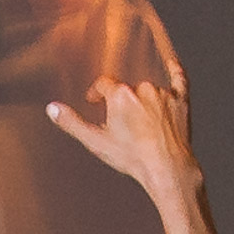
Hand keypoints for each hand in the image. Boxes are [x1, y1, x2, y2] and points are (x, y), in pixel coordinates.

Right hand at [46, 63, 196, 203]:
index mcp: (120, 94)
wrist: (167, 169)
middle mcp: (142, 88)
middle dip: (122, 102)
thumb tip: (52, 108)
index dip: (97, 93)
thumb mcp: (96, 142)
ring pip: (149, 90)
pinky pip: (180, 80)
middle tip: (122, 123)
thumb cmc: (132, 158)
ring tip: (143, 122)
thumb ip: (72, 123)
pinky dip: (176, 72)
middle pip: (128, 89)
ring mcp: (163, 94)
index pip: (104, 85)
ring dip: (144, 100)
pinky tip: (174, 64)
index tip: (95, 101)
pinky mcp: (181, 102)